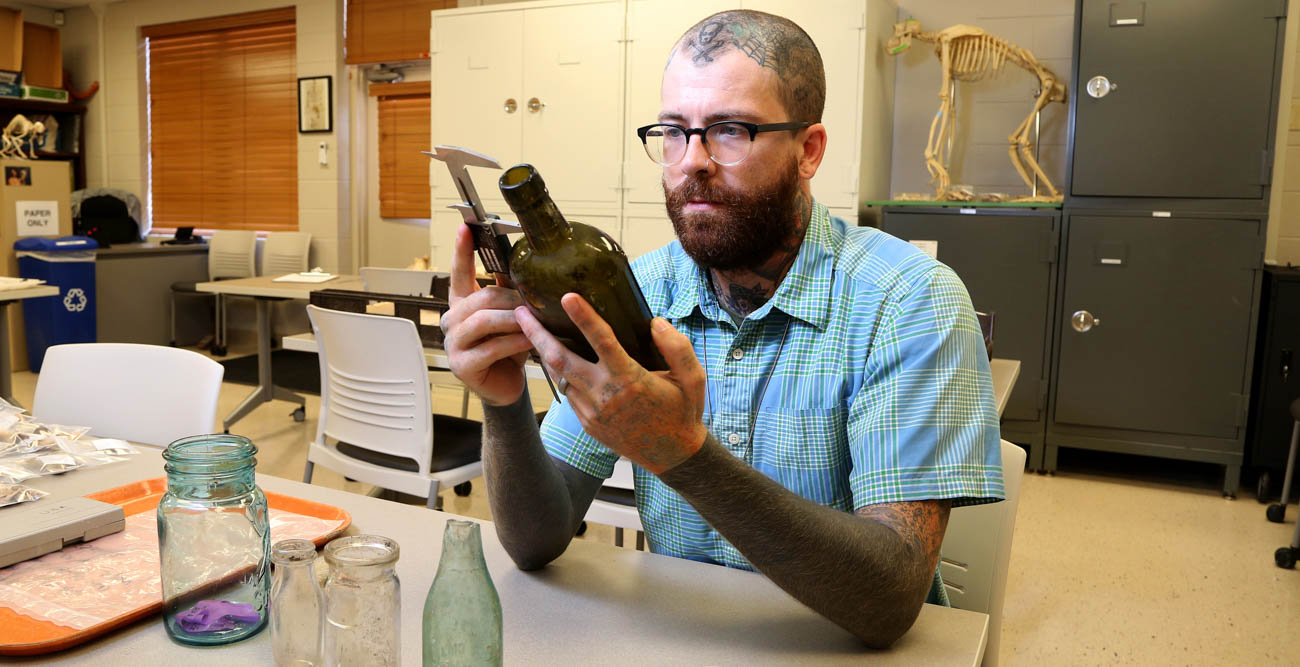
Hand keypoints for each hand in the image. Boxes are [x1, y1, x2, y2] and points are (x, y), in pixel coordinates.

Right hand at [441, 224, 533, 405]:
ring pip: (485, 320)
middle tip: (536, 300)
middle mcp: (452, 321)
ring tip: (536, 319)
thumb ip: (510, 292)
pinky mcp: (463, 365)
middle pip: (481, 297)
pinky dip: (514, 342)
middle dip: (511, 297)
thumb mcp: (511, 316)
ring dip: (514, 319)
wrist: (506, 386)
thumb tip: (525, 262)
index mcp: (461, 304)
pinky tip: (531, 340)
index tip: (466, 227)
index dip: (462, 251)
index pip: (459, 273)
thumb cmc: (509, 349)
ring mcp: (454, 343)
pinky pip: (491, 347)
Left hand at [514, 293, 707, 473]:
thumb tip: (656, 322)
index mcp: (630, 380)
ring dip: (543, 353)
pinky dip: (561, 374)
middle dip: (537, 334)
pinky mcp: (588, 423)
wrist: (673, 455)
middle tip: (520, 312)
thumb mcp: (692, 378)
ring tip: (529, 330)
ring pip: (559, 377)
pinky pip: (569, 394)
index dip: (584, 317)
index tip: (567, 296)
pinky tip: (557, 359)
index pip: (602, 341)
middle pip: (560, 360)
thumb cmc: (683, 412)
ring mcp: (592, 412)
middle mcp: (605, 395)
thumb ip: (677, 347)